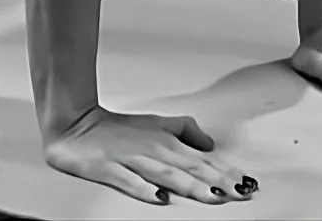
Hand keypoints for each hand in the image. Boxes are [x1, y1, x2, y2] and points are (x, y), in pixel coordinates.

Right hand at [43, 105, 258, 205]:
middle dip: (217, 182)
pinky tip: (160, 198)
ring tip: (212, 196)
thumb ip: (185, 131)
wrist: (75, 124)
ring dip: (190, 186)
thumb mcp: (156, 123)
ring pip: (165, 175)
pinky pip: (129, 182)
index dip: (226, 172)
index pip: (202, 161)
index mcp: (165, 142)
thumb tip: (209, 145)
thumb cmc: (116, 129)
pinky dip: (145, 189)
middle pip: (190, 170)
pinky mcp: (108, 169)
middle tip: (240, 192)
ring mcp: (130, 161)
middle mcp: (152, 151)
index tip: (246, 183)